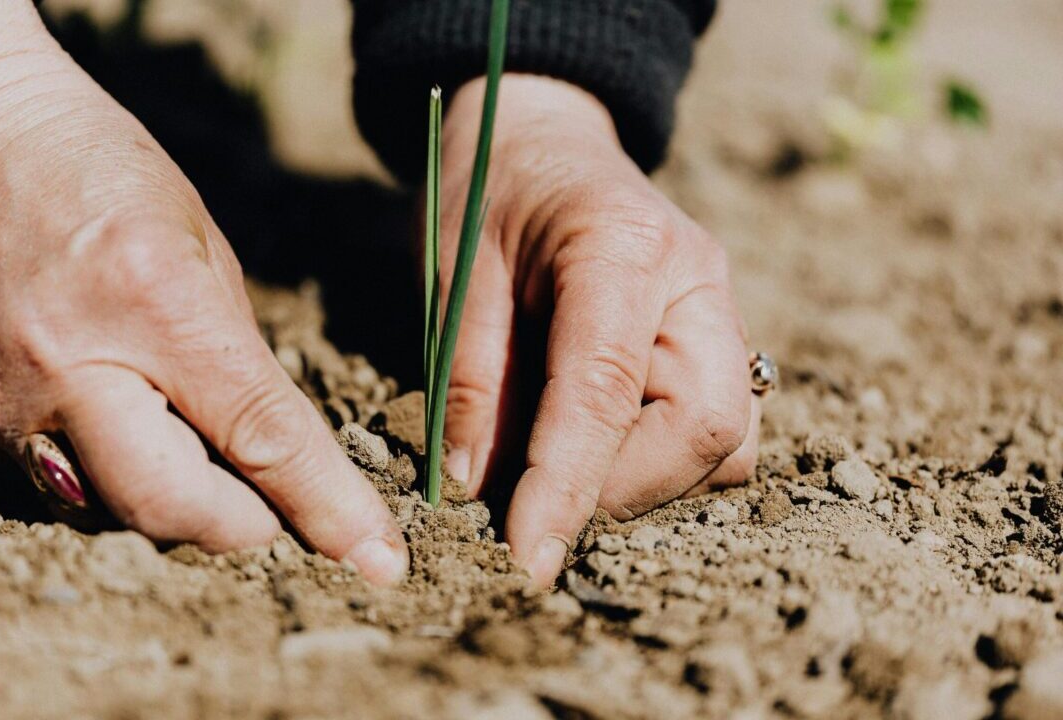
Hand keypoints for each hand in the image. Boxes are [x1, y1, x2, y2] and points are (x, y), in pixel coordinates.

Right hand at [0, 0, 406, 583]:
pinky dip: (103, 471)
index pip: (259, 435)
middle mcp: (68, 363)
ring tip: (177, 431)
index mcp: (154, 300)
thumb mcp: (202, 244)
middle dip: (241, 525)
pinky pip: (53, 486)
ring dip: (170, 498)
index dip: (327, 508)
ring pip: (112, 511)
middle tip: (268, 506)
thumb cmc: (99, 169)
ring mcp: (0, 398)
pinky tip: (109, 411)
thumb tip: (273, 453)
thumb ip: (238, 357)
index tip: (377, 560)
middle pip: (173, 508)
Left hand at [439, 75, 759, 588]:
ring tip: (562, 464)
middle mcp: (697, 280)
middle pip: (706, 427)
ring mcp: (721, 309)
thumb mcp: (455, 270)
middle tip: (537, 500)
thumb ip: (468, 376)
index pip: (606, 390)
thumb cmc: (489, 191)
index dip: (567, 486)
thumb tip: (476, 487)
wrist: (543, 137)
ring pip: (727, 441)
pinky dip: (661, 460)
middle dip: (621, 489)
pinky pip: (719, 429)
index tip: (526, 558)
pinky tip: (597, 441)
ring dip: (646, 481)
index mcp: (622, 245)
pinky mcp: (719, 338)